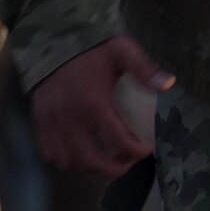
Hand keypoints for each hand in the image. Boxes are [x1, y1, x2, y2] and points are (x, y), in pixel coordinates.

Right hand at [30, 36, 172, 176]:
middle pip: (91, 161)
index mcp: (94, 103)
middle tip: (128, 162)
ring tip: (107, 159)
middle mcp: (70, 119)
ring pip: (69, 162)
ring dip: (90, 167)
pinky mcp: (40, 123)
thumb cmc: (90, 50)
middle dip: (113, 168)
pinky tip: (82, 152)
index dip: (136, 151)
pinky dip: (67, 160)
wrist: (51, 42)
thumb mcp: (121, 51)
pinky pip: (50, 154)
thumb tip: (169, 84)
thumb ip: (144, 68)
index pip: (118, 140)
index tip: (147, 149)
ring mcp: (52, 124)